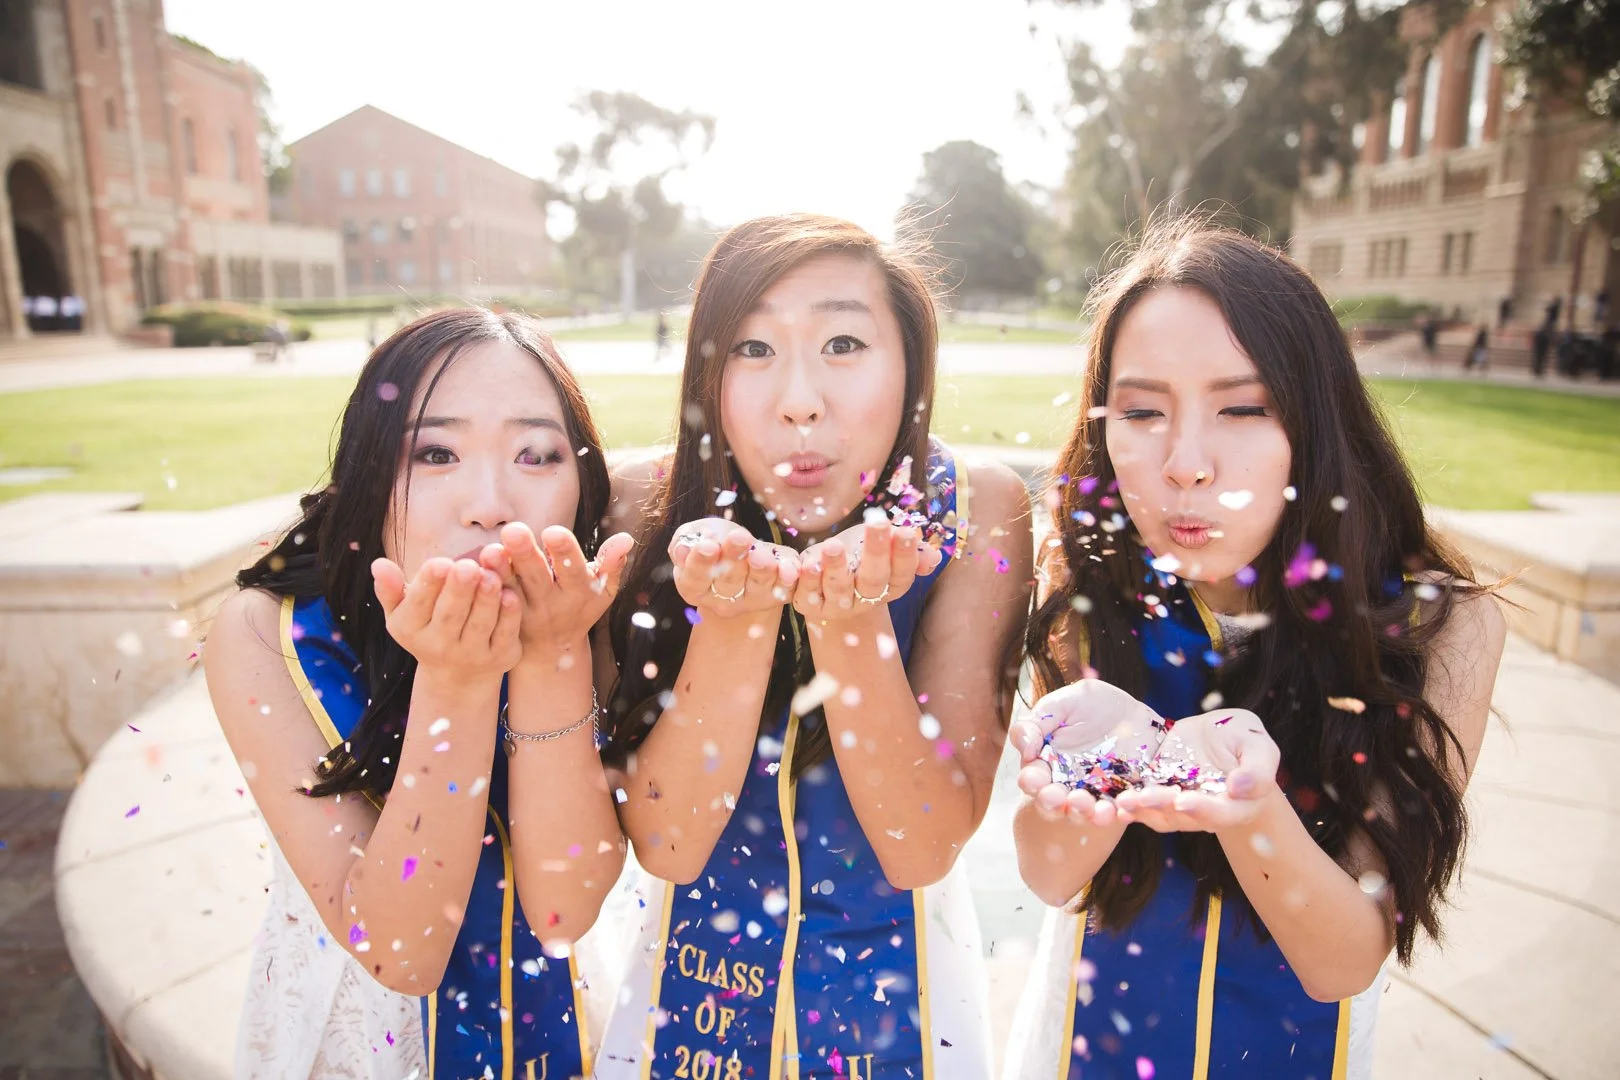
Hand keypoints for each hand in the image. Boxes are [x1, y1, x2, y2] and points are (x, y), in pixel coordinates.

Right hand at [371, 556, 520, 683]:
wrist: (457, 674)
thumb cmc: (427, 626)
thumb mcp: (402, 612)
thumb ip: (390, 589)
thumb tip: (378, 564)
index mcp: (410, 628)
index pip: (418, 605)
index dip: (429, 584)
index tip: (440, 563)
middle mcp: (438, 645)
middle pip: (450, 614)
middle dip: (459, 589)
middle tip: (468, 566)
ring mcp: (471, 654)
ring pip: (479, 624)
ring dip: (486, 599)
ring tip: (490, 576)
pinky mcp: (500, 658)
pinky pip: (504, 635)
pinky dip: (509, 616)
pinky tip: (511, 594)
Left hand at [479, 523, 633, 657]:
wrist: (553, 649)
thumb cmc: (581, 607)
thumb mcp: (604, 590)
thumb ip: (612, 563)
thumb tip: (627, 538)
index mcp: (578, 592)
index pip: (572, 570)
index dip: (563, 551)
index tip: (552, 532)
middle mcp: (552, 603)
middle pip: (538, 577)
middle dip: (526, 554)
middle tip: (513, 531)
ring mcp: (526, 613)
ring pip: (512, 589)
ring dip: (500, 571)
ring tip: (490, 551)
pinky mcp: (505, 618)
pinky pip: (493, 600)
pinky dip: (484, 584)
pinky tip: (473, 567)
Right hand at [669, 518, 797, 619]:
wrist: (740, 551)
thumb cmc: (713, 541)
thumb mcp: (693, 536)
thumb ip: (685, 542)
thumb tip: (684, 550)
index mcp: (694, 587)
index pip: (695, 577)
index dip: (701, 561)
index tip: (708, 545)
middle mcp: (722, 601)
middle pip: (728, 581)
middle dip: (735, 558)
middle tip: (740, 538)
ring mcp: (751, 601)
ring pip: (757, 585)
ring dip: (762, 568)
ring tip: (762, 553)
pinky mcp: (776, 596)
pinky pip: (784, 589)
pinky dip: (788, 578)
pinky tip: (789, 568)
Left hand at [792, 520, 942, 623]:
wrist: (826, 585)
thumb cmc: (860, 557)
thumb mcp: (885, 548)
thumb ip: (909, 550)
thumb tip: (934, 556)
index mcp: (889, 587)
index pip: (901, 575)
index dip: (904, 555)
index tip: (906, 531)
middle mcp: (864, 600)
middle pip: (872, 580)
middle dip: (876, 552)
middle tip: (877, 523)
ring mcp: (836, 605)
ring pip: (838, 588)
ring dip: (836, 567)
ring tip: (834, 545)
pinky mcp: (809, 605)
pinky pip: (806, 592)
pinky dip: (805, 577)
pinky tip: (805, 562)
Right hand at [1010, 680, 1164, 826]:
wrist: (1134, 714)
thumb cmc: (1091, 706)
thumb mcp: (1063, 704)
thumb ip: (1037, 723)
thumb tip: (1025, 748)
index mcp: (1046, 765)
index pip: (1032, 780)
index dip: (1031, 782)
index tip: (1035, 779)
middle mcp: (1067, 786)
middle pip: (1054, 804)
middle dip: (1054, 804)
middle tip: (1058, 798)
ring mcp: (1096, 795)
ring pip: (1086, 813)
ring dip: (1086, 813)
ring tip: (1093, 807)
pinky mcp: (1124, 799)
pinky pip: (1122, 811)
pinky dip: (1122, 812)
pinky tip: (1123, 806)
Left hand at [1112, 708, 1280, 832]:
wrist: (1216, 735)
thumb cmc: (1245, 740)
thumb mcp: (1259, 746)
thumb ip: (1257, 769)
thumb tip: (1240, 787)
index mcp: (1236, 806)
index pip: (1220, 813)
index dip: (1202, 809)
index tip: (1183, 801)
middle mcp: (1205, 814)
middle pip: (1183, 817)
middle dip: (1161, 807)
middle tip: (1142, 797)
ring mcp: (1178, 807)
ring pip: (1158, 815)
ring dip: (1140, 810)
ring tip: (1123, 800)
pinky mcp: (1157, 795)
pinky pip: (1142, 806)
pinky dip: (1128, 806)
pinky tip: (1112, 802)